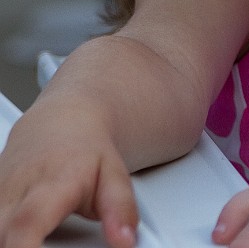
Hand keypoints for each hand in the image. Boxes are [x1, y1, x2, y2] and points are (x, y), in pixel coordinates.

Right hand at [0, 111, 137, 247]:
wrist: (62, 123)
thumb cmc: (86, 152)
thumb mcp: (115, 176)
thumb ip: (120, 211)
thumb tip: (125, 242)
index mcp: (50, 186)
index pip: (26, 226)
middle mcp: (14, 192)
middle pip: (2, 236)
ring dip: (10, 242)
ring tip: (39, 243)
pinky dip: (5, 235)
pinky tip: (20, 237)